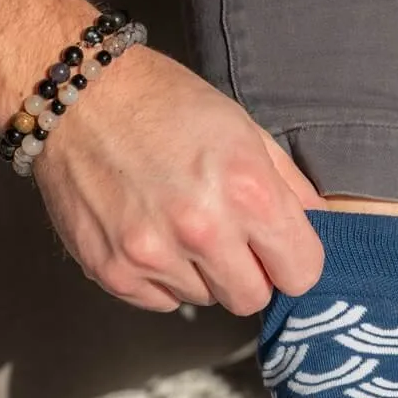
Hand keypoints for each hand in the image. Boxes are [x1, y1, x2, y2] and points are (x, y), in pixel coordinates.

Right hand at [34, 48, 325, 313]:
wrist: (76, 95)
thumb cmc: (167, 105)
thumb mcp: (245, 130)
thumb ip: (290, 187)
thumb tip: (321, 231)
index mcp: (247, 191)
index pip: (302, 274)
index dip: (294, 262)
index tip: (279, 249)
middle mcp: (202, 229)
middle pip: (253, 299)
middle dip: (249, 275)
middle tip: (227, 239)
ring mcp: (153, 255)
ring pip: (206, 300)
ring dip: (201, 273)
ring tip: (177, 224)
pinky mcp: (114, 272)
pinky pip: (161, 302)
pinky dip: (162, 278)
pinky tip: (148, 234)